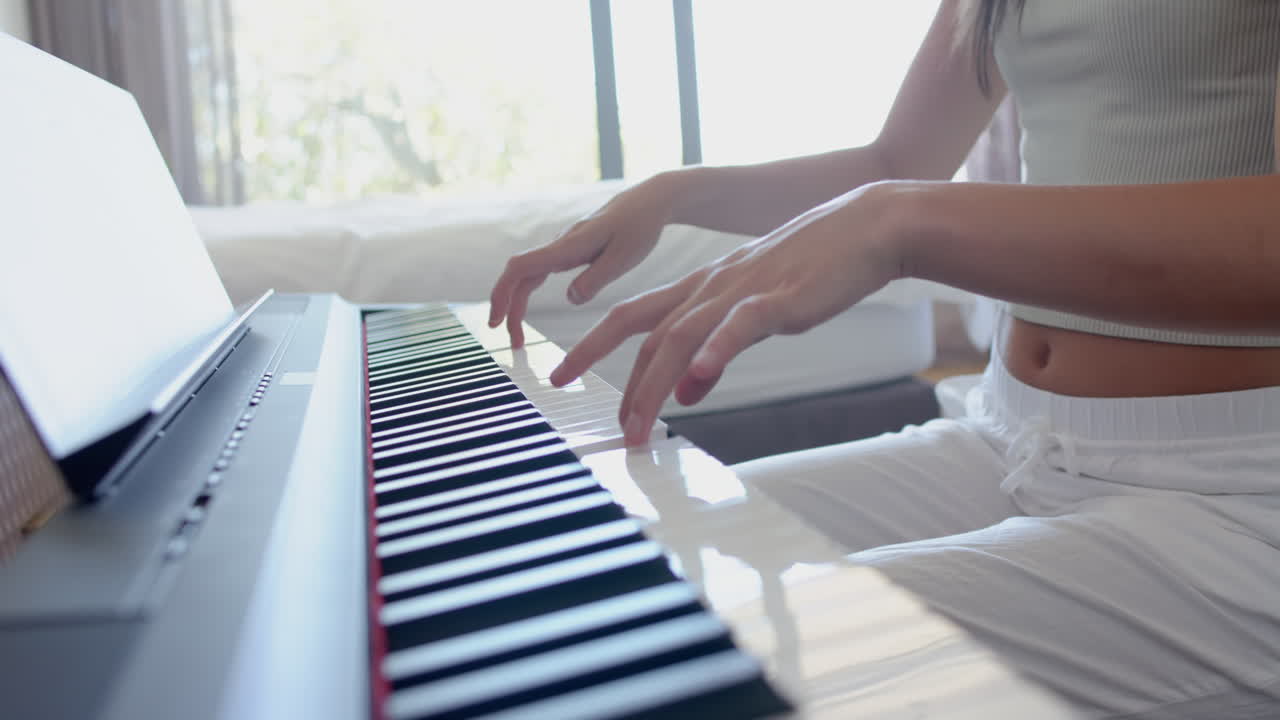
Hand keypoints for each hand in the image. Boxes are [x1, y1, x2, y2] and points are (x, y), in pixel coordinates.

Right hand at [488, 173, 687, 347]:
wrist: (648, 202)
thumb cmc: (639, 227)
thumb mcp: (624, 257)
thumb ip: (596, 279)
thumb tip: (571, 299)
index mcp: (569, 245)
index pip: (522, 266)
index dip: (503, 292)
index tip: (496, 321)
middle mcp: (559, 245)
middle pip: (518, 275)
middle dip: (508, 308)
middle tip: (514, 343)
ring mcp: (561, 248)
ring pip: (527, 276)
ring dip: (517, 305)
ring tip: (519, 337)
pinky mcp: (568, 251)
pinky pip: (538, 273)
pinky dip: (528, 294)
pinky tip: (526, 310)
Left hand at [549, 182, 909, 445]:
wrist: (866, 228)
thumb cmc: (813, 272)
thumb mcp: (755, 314)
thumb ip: (716, 348)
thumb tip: (687, 391)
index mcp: (703, 289)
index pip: (635, 319)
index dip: (594, 346)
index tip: (562, 374)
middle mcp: (711, 288)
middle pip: (642, 326)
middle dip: (599, 360)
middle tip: (567, 394)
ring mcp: (743, 291)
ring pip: (682, 335)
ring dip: (653, 384)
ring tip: (635, 426)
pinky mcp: (781, 299)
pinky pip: (741, 326)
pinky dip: (716, 352)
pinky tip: (698, 380)